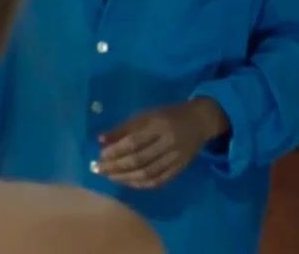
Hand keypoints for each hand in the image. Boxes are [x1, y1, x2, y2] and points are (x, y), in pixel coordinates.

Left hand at [96, 99, 228, 188]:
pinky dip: (141, 184)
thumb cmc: (167, 115)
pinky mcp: (180, 168)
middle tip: (99, 170)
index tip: (99, 156)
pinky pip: (159, 181)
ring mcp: (175, 157)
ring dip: (126, 178)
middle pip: (139, 159)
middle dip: (116, 167)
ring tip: (110, 177)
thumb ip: (124, 128)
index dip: (115, 151)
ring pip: (148, 173)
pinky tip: (128, 182)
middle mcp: (167, 142)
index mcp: (157, 125)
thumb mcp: (145, 115)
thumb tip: (100, 140)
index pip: (133, 141)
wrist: (199, 121)